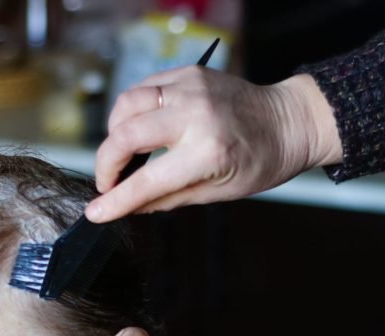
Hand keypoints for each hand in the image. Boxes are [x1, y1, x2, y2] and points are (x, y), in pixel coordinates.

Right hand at [85, 70, 340, 222]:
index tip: (95, 212)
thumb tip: (127, 206)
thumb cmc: (260, 162)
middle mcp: (196, 115)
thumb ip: (167, 199)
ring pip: (127, 104)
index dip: (116, 200)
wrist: (288, 121)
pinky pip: (143, 88)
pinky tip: (138, 128)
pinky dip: (132, 110)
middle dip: (106, 163)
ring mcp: (190, 88)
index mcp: (208, 153)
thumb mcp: (217, 193)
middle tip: (108, 182)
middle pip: (126, 134)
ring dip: (115, 132)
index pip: (147, 180)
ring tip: (123, 154)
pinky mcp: (188, 73)